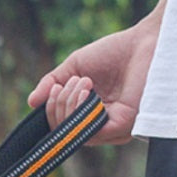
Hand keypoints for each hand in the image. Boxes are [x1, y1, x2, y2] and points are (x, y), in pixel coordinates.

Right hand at [28, 1, 164, 144]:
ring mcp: (112, 130)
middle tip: (71, 83)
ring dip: (69, 108)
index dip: (50, 112)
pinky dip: (81, 113)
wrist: (146, 40)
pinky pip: (90, 132)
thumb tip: (31, 103)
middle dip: (59, 107)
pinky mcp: (122, 127)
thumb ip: (52, 84)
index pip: (59, 128)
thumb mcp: (73, 68)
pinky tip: (87, 92)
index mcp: (88, 116)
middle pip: (63, 135)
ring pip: (74, 135)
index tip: (53, 88)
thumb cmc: (114, 53)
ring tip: (82, 82)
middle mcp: (99, 127)